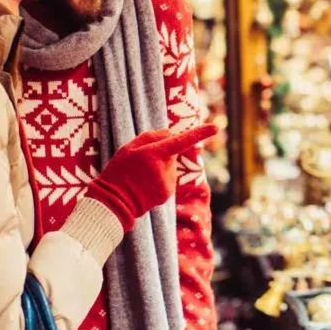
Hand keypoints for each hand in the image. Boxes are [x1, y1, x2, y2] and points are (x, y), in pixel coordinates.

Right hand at [84, 124, 217, 230]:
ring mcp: (168, 183)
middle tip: (141, 163)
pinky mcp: (168, 193)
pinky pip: (168, 178)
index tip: (215, 127)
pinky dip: (159, 179)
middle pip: (171, 153)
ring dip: (159, 167)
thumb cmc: (119, 171)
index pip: (180, 141)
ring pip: (170, 166)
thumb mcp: (128, 147)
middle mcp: (164, 169)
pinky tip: (145, 185)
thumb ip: (151, 136)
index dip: (199, 133)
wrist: (115, 202)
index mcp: (154, 155)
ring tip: (141, 176)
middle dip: (161, 153)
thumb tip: (170, 133)